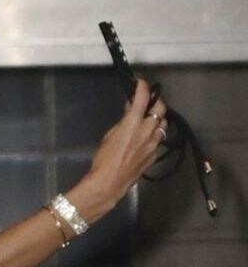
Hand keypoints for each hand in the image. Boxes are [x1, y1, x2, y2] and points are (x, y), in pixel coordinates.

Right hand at [73, 79, 166, 221]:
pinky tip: (145, 141)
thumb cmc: (103, 160)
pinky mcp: (153, 156)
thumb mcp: (110, 135)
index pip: (143, 97)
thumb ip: (124, 121)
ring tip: (149, 122)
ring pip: (163, 125)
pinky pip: (157, 142)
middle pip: (161, 108)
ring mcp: (153, 144)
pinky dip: (153, 137)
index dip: (143, 86)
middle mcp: (147, 131)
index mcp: (134, 123)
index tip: (140, 83)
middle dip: (156, 102)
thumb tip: (131, 111)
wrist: (108, 184)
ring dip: (157, 120)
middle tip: (149, 102)